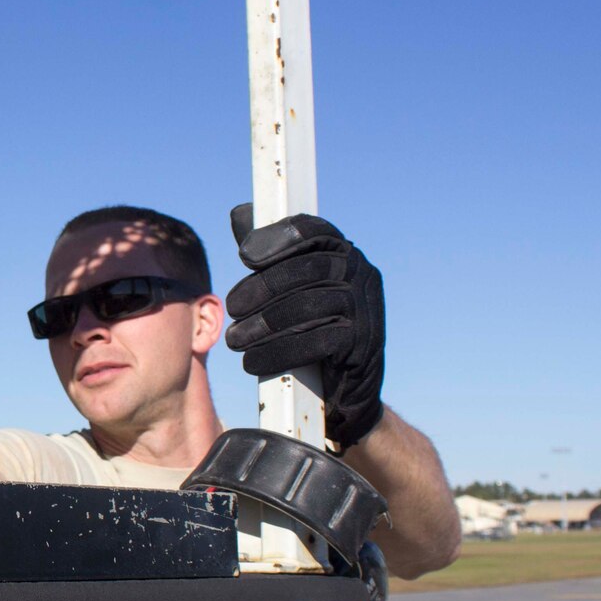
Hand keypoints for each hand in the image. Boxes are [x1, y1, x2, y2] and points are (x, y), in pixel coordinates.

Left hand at [223, 204, 384, 449]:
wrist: (347, 386)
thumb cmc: (313, 326)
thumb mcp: (292, 287)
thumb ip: (270, 253)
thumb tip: (240, 214)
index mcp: (342, 252)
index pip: (313, 230)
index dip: (278, 238)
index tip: (245, 255)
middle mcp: (361, 273)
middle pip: (308, 268)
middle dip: (262, 288)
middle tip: (233, 308)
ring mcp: (367, 307)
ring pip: (309, 306)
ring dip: (264, 325)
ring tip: (236, 341)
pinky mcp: (364, 343)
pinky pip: (317, 341)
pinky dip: (279, 352)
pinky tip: (254, 362)